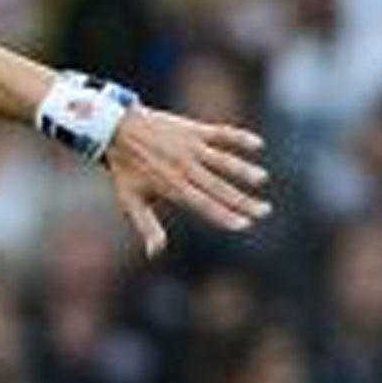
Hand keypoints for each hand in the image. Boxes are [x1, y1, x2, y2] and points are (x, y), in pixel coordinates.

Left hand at [105, 107, 269, 256]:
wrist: (116, 129)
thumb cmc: (126, 169)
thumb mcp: (130, 201)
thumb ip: (147, 226)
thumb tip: (154, 253)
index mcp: (172, 187)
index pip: (203, 205)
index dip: (224, 216)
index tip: (244, 225)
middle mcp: (184, 168)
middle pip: (218, 187)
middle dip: (243, 201)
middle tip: (265, 211)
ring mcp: (191, 148)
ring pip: (222, 160)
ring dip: (243, 169)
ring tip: (261, 179)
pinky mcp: (194, 130)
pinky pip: (221, 133)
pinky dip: (238, 138)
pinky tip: (258, 145)